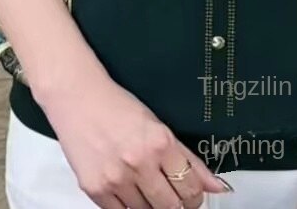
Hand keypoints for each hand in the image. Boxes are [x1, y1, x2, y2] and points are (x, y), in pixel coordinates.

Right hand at [32, 52, 229, 208]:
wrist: (78, 99)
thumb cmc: (119, 107)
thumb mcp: (159, 126)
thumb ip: (189, 159)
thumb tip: (218, 186)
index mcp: (160, 143)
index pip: (189, 187)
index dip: (195, 196)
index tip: (193, 195)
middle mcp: (139, 163)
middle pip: (170, 206)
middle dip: (178, 205)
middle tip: (175, 197)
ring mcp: (115, 179)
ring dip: (152, 206)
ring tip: (148, 187)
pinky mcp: (94, 190)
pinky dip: (129, 207)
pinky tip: (130, 192)